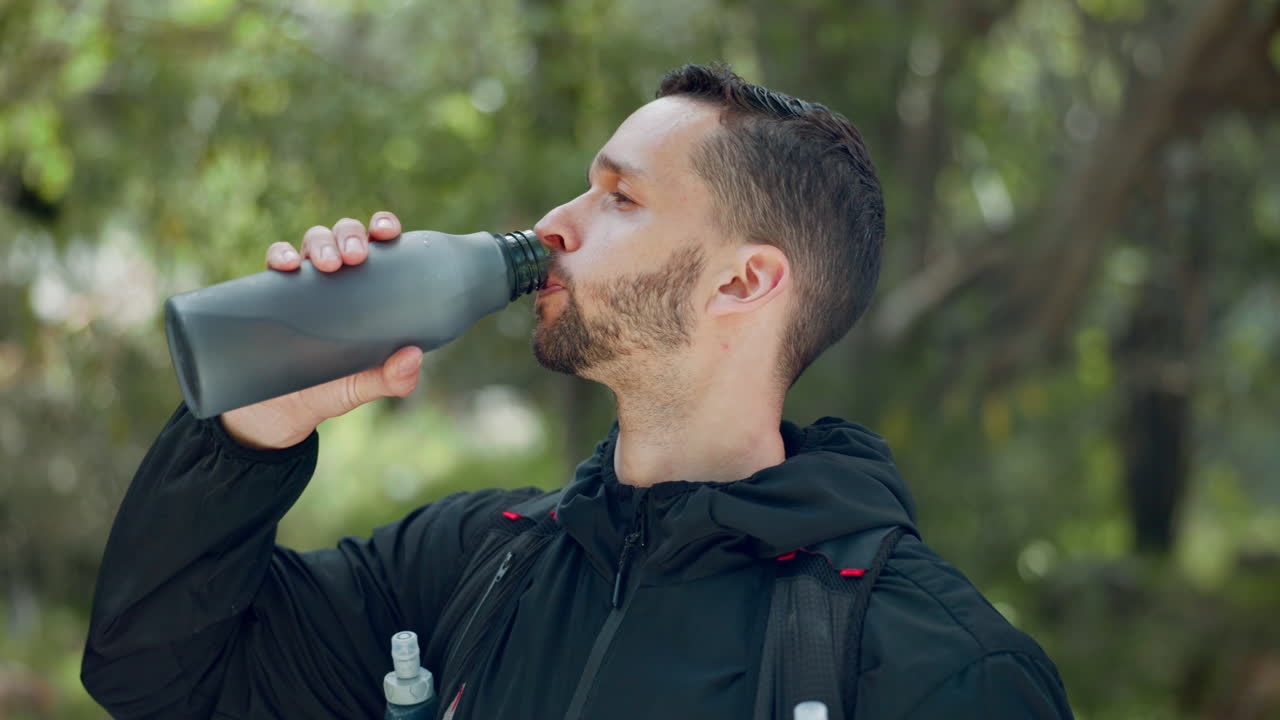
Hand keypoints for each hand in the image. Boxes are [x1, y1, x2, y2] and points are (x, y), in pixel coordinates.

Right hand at [219, 211, 423, 449]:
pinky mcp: (269, 294)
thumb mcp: (361, 387)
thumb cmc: (327, 391)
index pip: (377, 246)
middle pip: (344, 235)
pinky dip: (280, 255)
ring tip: (326, 265)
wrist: (274, 414)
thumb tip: (414, 356)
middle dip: (350, 235)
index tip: (386, 232)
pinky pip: (273, 262)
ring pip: (312, 241)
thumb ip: (391, 378)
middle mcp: (335, 279)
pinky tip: (288, 265)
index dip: (382, 227)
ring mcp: (302, 284)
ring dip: (320, 242)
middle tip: (355, 257)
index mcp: (365, 289)